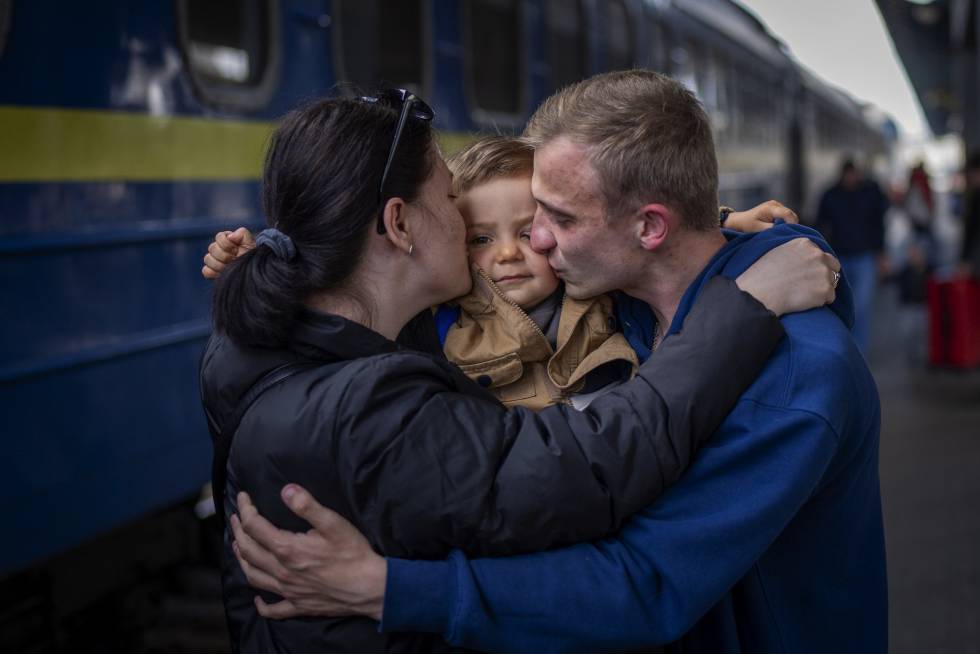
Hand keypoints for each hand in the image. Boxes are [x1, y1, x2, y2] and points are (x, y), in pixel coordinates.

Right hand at [202, 227, 253, 278]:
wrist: (254, 269)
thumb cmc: (252, 254)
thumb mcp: (250, 242)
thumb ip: (242, 234)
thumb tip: (230, 236)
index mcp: (226, 239)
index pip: (219, 237)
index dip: (227, 244)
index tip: (237, 250)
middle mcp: (218, 249)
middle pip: (212, 248)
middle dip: (225, 255)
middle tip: (235, 259)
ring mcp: (214, 260)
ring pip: (208, 259)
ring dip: (220, 264)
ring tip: (230, 267)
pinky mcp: (213, 272)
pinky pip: (206, 271)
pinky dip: (213, 272)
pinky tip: (223, 273)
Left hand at [230, 485, 386, 620]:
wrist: (369, 587)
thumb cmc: (353, 553)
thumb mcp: (333, 523)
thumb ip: (307, 505)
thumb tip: (286, 490)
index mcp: (287, 548)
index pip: (255, 526)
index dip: (246, 509)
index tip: (243, 496)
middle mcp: (281, 571)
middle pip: (248, 550)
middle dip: (238, 531)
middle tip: (236, 517)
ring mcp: (288, 590)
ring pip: (253, 576)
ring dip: (241, 559)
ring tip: (238, 546)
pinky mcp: (299, 605)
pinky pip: (274, 609)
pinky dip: (262, 605)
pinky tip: (258, 600)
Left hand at [725, 200, 798, 232]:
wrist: (740, 220)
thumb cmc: (747, 225)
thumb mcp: (758, 229)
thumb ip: (772, 229)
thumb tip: (784, 231)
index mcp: (770, 207)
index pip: (787, 214)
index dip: (791, 224)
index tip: (789, 233)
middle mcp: (775, 204)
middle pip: (791, 215)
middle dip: (789, 225)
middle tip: (781, 234)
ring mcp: (776, 205)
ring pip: (790, 216)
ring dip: (786, 224)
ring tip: (777, 231)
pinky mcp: (777, 209)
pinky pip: (786, 217)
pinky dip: (784, 223)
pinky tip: (776, 227)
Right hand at [735, 238, 839, 315]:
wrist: (759, 293)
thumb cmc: (761, 275)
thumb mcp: (776, 251)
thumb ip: (794, 251)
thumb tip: (801, 259)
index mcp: (805, 243)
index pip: (820, 254)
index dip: (814, 265)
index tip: (804, 274)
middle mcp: (818, 255)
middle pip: (833, 265)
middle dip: (824, 275)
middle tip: (809, 286)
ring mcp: (823, 272)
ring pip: (832, 283)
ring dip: (821, 289)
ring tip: (802, 295)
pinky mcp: (826, 290)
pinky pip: (829, 298)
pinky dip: (819, 302)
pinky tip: (803, 302)